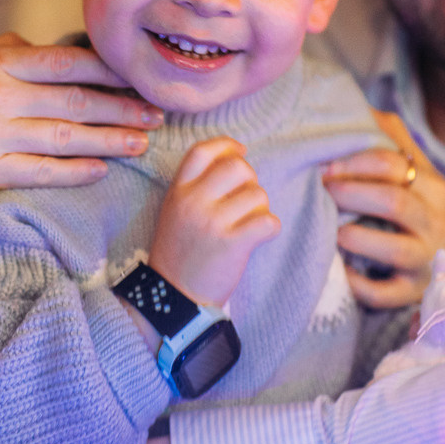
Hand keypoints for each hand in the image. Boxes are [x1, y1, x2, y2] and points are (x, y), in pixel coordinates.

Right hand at [0, 33, 160, 204]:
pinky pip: (41, 170)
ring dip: (110, 140)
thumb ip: (12, 56)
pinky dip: (75, 169)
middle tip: (158, 112)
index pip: (68, 62)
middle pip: (76, 99)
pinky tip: (100, 168)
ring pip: (65, 136)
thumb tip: (63, 56)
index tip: (142, 77)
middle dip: (124, 106)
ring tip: (141, 142)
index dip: (112, 71)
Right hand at [147, 138, 278, 308]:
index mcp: (178, 191)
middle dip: (250, 180)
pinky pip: (269, 221)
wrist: (174, 298)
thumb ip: (197, 187)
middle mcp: (194, 202)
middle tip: (246, 199)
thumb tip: (236, 160)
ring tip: (248, 225)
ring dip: (261, 208)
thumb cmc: (181, 253)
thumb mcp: (176, 212)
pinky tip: (259, 237)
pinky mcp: (233, 244)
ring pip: (258, 195)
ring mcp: (213, 222)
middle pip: (237, 166)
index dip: (226, 145)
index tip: (240, 151)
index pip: (203, 150)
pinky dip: (270, 228)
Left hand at [323, 111, 444, 308]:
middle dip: (351, 193)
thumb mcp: (421, 169)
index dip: (355, 161)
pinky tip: (340, 270)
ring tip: (331, 229)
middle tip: (320, 189)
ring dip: (355, 237)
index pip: (393, 165)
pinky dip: (359, 285)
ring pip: (393, 249)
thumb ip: (392, 138)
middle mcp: (432, 221)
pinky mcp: (414, 292)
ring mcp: (425, 259)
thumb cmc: (429, 205)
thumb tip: (357, 105)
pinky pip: (385, 295)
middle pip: (393, 202)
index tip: (324, 163)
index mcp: (431, 186)